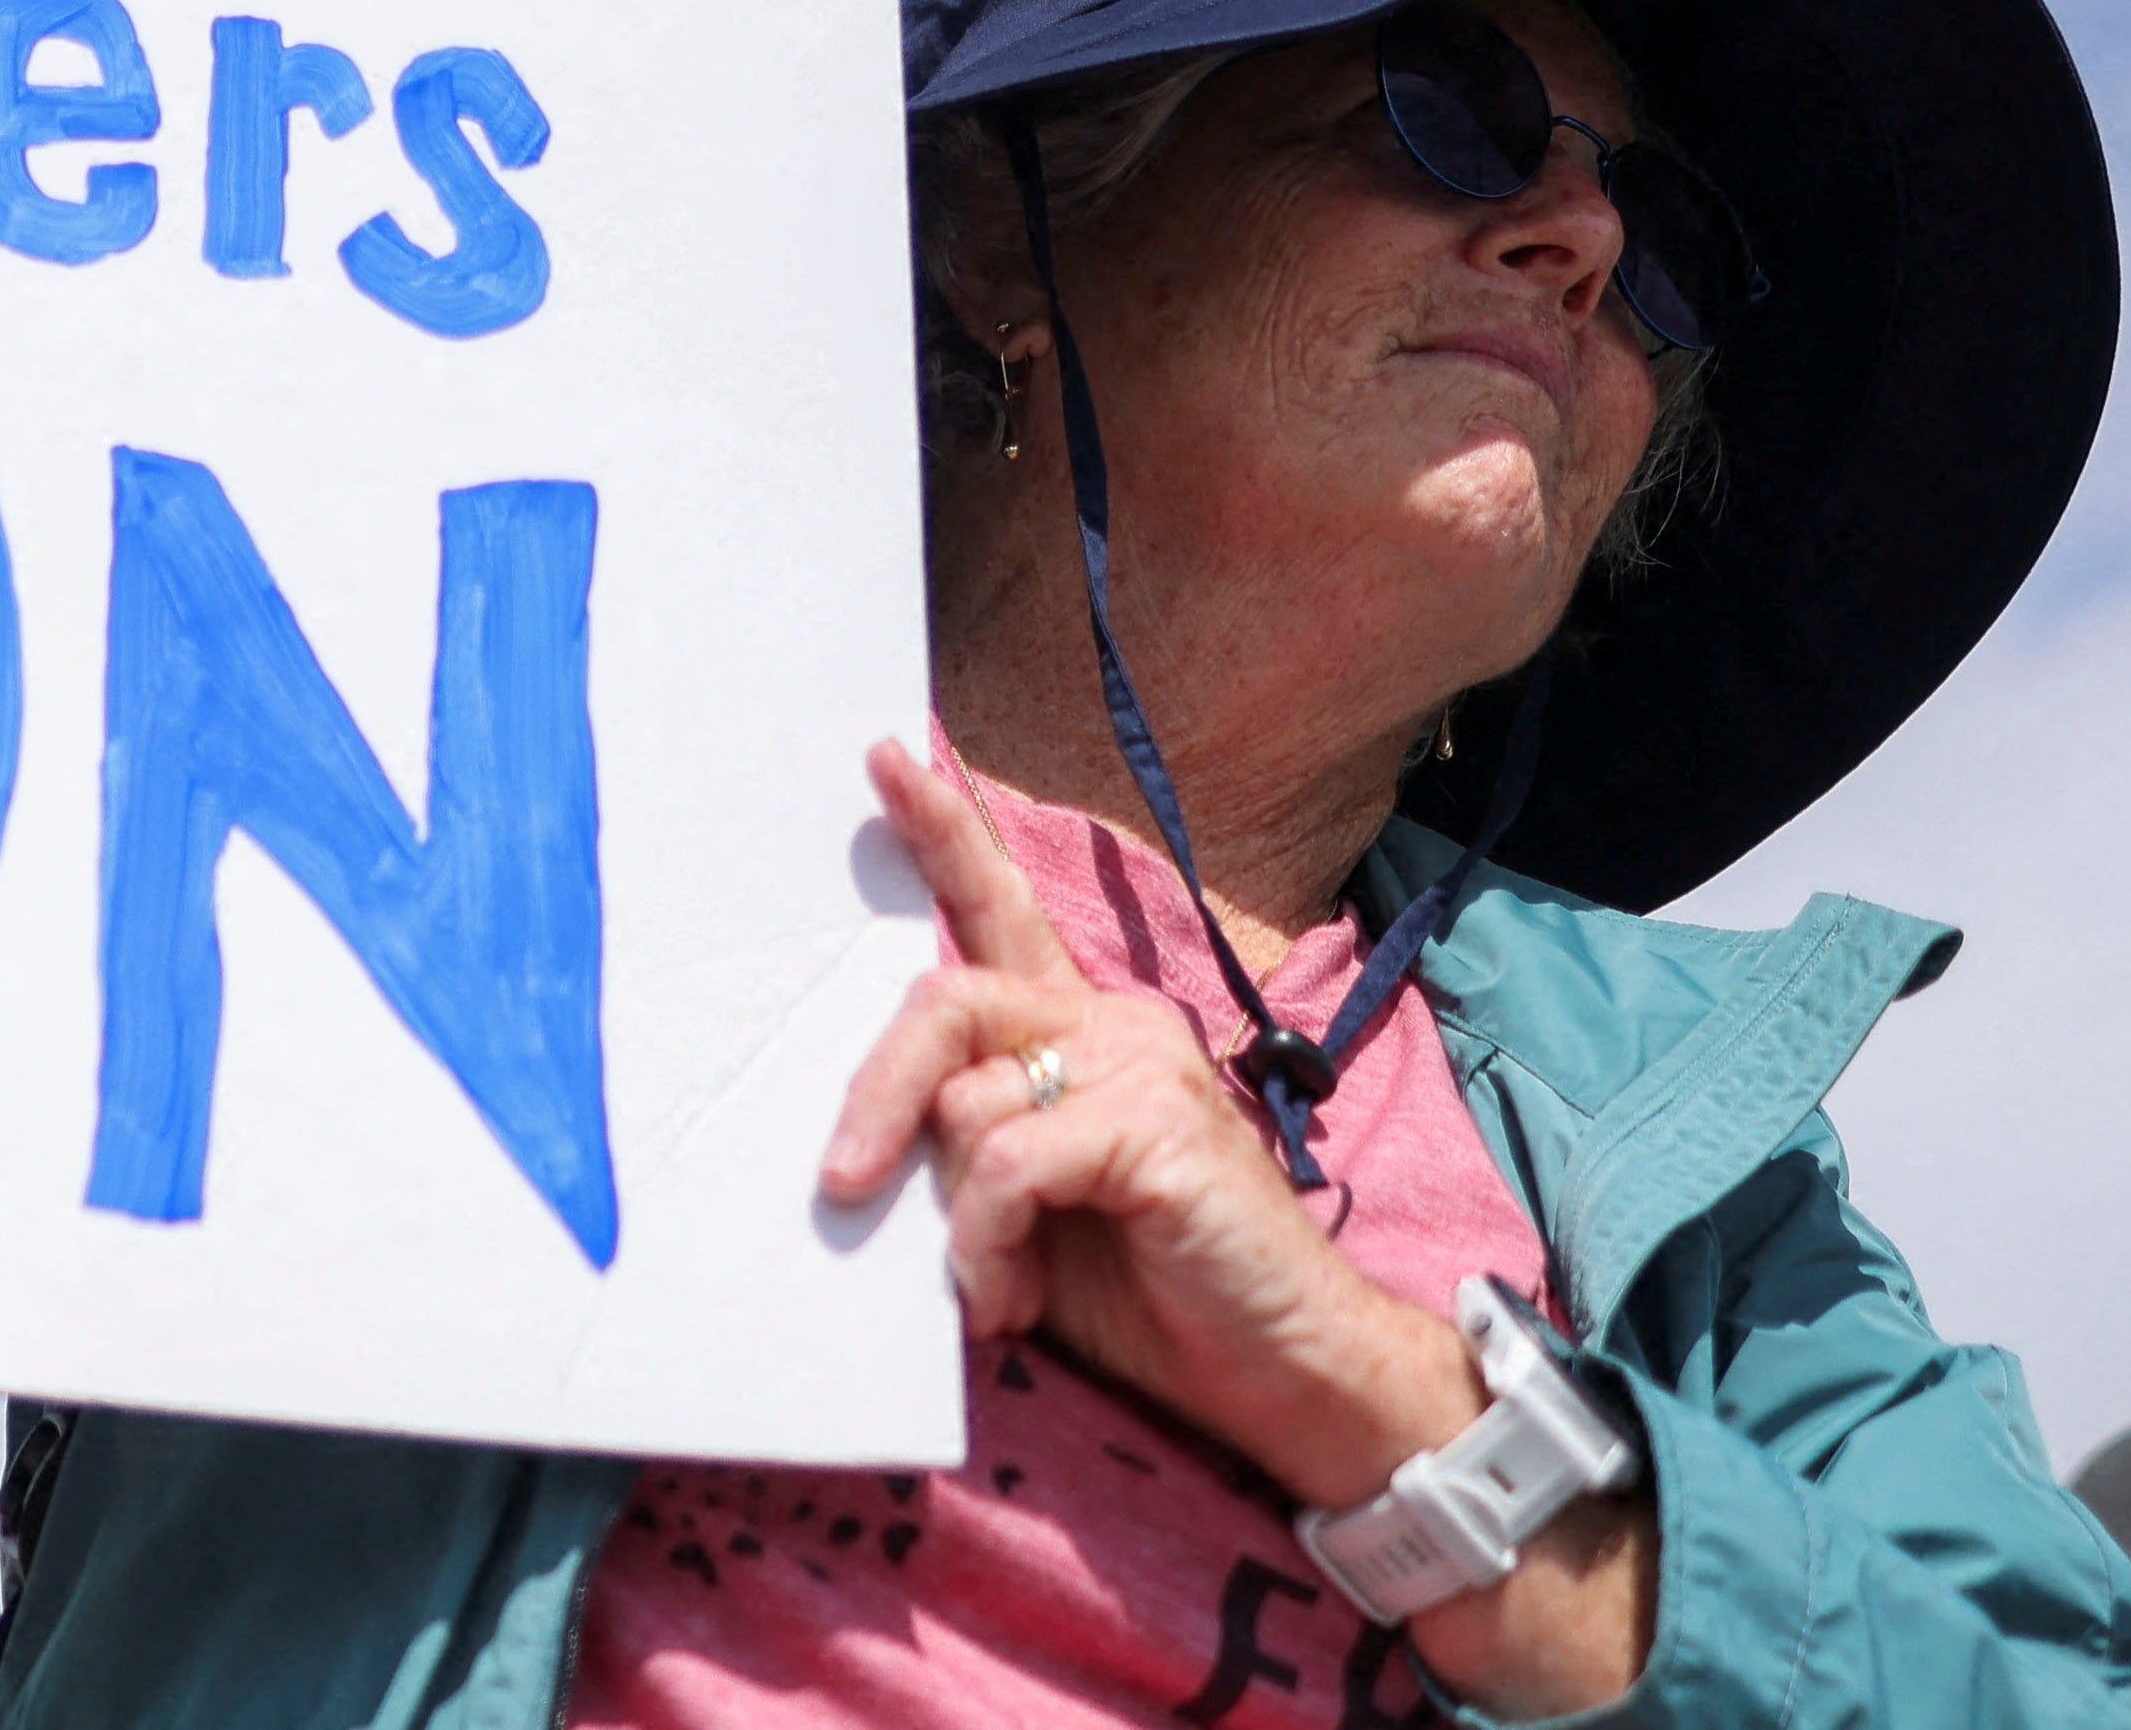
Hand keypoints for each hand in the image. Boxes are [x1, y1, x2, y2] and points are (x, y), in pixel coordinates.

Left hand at [822, 736, 1462, 1491]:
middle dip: (874, 1095)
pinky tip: (1017, 1299)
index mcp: (1080, 1034)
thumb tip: (878, 1135)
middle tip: (843, 1183)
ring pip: (967, 1100)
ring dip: (960, 1223)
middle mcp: (1113, 1025)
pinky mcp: (1157, 1122)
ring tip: (1002, 1290)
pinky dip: (989, 1243)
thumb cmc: (1154, 1295)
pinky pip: (1006, 1161)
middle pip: (943, 1001)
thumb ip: (970, 1149)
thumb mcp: (1030, 1213)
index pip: (1002, 909)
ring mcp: (1143, 1065)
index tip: (884, 757)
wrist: (1287, 1373)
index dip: (942, 834)